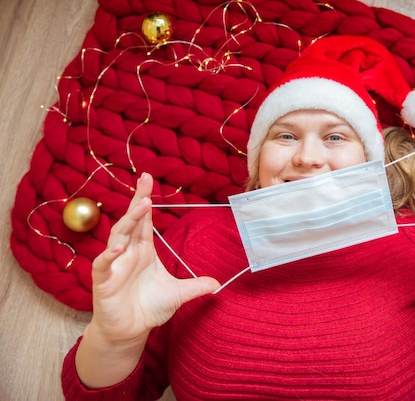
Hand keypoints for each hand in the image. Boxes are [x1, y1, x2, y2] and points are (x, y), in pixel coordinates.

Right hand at [89, 172, 219, 344]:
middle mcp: (128, 252)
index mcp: (143, 250)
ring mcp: (114, 265)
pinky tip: (118, 247)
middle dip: (138, 200)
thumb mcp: (178, 294)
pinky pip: (103, 264)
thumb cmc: (149, 308)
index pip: (145, 220)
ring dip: (129, 220)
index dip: (145, 199)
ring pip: (118, 236)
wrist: (130, 331)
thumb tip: (217, 283)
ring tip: (142, 205)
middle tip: (145, 179)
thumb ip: (196, 286)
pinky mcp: (103, 281)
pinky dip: (108, 255)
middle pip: (132, 220)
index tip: (148, 178)